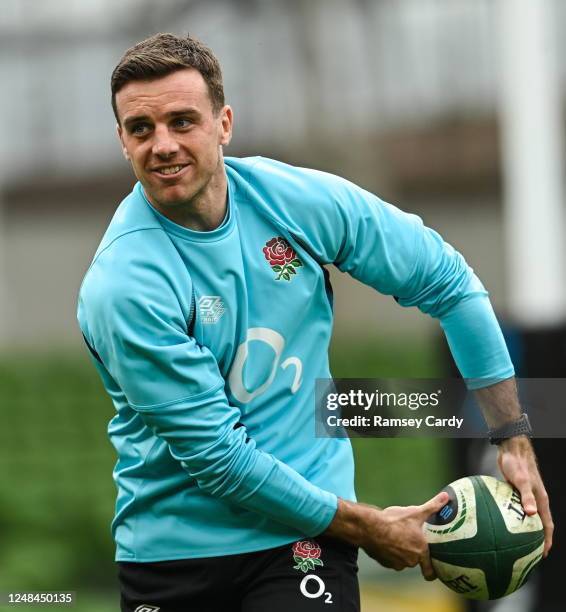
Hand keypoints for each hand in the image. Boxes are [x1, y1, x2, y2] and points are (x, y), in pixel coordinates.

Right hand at [359, 492, 448, 579]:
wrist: (370, 528)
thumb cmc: (393, 522)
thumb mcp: (415, 512)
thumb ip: (432, 506)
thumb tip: (445, 497)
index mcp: (420, 551)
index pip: (429, 570)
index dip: (432, 571)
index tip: (433, 571)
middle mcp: (410, 561)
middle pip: (414, 560)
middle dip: (412, 551)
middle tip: (409, 539)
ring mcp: (395, 563)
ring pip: (401, 560)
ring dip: (400, 552)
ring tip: (396, 537)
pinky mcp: (383, 562)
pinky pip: (390, 559)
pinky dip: (389, 552)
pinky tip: (386, 540)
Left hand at [497, 436, 553, 556]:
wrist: (510, 448)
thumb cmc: (518, 463)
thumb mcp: (522, 480)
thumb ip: (526, 496)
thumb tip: (532, 514)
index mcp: (541, 500)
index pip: (547, 525)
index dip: (547, 540)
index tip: (543, 554)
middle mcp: (535, 499)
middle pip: (537, 524)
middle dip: (535, 539)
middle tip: (528, 554)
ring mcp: (524, 495)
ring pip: (525, 517)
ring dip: (522, 529)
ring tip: (513, 542)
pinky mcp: (514, 491)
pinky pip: (513, 508)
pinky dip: (509, 517)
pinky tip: (497, 522)